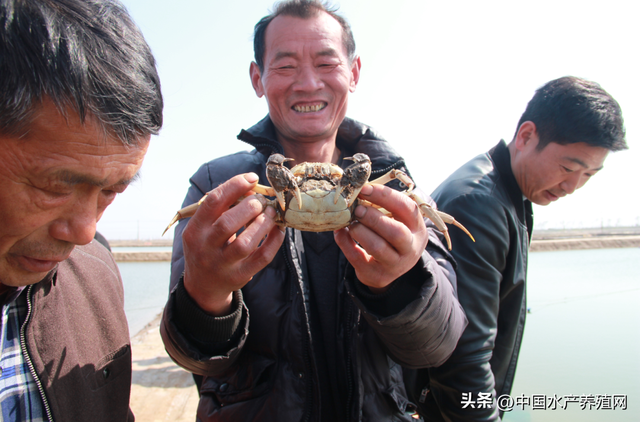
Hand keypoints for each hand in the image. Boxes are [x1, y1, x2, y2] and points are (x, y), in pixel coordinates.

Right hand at [182, 173, 283, 314]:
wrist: (203, 285)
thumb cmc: (208, 246)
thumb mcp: (204, 228)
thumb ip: (222, 209)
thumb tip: (251, 187)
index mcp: (195, 230)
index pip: (213, 202)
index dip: (235, 186)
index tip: (252, 178)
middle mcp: (205, 248)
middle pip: (228, 223)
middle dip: (250, 207)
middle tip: (262, 201)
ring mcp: (222, 265)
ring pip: (245, 243)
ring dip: (263, 223)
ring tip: (272, 212)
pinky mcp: (240, 276)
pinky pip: (261, 258)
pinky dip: (274, 241)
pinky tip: (279, 229)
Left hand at [334, 183, 428, 292]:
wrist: (389, 269)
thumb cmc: (391, 237)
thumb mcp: (397, 221)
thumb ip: (383, 207)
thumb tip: (357, 190)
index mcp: (417, 228)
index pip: (406, 208)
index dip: (384, 196)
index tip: (365, 189)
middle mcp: (410, 248)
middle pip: (396, 232)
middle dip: (374, 218)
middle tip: (358, 209)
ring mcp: (394, 264)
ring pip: (378, 247)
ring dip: (360, 231)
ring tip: (352, 223)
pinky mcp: (376, 275)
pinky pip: (357, 258)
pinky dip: (345, 243)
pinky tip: (340, 232)